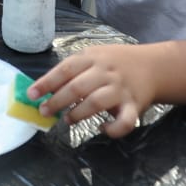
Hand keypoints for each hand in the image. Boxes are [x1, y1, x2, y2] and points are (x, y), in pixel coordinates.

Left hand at [32, 45, 158, 137]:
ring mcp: (121, 89)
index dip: (46, 83)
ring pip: (96, 102)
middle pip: (77, 87)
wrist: (153, 66)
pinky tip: (102, 129)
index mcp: (92, 58)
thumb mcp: (93, 57)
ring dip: (78, 114)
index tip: (31, 95)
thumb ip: (72, 70)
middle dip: (57, 101)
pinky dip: (113, 129)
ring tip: (67, 120)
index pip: (65, 69)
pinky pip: (125, 121)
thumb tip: (43, 89)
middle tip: (44, 111)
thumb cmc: (115, 63)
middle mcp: (106, 72)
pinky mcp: (135, 106)